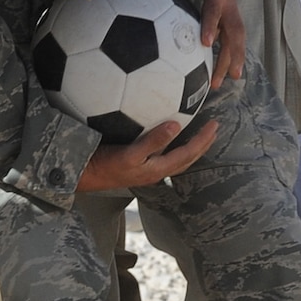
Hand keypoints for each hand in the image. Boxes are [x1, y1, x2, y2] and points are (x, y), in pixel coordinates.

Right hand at [77, 118, 219, 190]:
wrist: (86, 175)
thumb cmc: (106, 165)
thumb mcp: (130, 153)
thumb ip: (153, 141)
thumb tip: (176, 125)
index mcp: (159, 169)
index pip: (188, 154)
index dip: (203, 140)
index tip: (215, 125)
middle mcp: (157, 172)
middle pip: (187, 159)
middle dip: (203, 145)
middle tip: (215, 129)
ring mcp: (149, 170)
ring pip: (178, 159)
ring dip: (192, 147)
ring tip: (200, 135)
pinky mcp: (140, 166)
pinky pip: (165, 155)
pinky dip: (175, 146)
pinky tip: (170, 137)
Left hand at [135, 0, 241, 86]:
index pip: (215, 7)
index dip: (211, 24)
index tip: (206, 43)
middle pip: (234, 30)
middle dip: (231, 54)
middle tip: (224, 77)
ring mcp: (231, 6)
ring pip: (237, 36)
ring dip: (234, 58)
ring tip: (224, 81)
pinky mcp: (230, 11)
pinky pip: (233, 34)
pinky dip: (231, 52)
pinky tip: (223, 70)